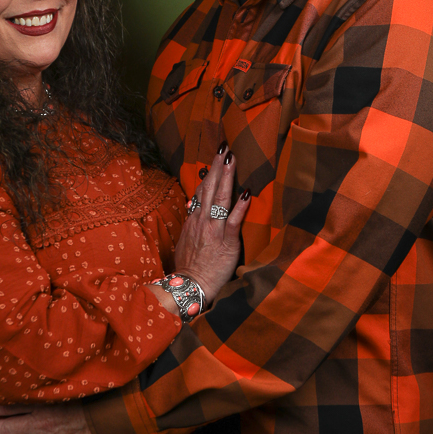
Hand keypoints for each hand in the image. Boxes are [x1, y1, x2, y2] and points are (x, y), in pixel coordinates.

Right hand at [173, 144, 249, 303]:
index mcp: (193, 220)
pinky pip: (233, 220)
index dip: (207, 175)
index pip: (201, 192)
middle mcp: (202, 220)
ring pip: (220, 197)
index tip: (213, 160)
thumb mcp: (185, 242)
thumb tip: (193, 210)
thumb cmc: (189, 267)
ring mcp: (213, 229)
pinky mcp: (226, 241)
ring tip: (231, 158)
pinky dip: (240, 205)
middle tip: (224, 147)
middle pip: (209, 187)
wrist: (189, 285)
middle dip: (217, 166)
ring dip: (226, 176)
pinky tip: (247, 192)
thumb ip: (192, 225)